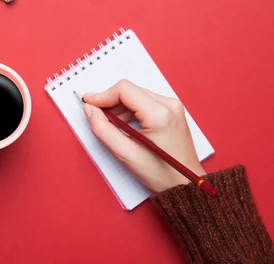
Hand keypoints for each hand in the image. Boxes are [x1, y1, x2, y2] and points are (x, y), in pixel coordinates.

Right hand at [82, 80, 204, 192]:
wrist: (185, 184)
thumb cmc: (161, 173)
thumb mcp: (126, 154)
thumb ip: (103, 130)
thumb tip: (90, 110)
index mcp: (160, 114)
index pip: (124, 90)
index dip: (102, 95)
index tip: (88, 104)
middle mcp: (169, 104)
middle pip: (130, 91)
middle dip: (110, 102)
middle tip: (96, 116)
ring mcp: (173, 106)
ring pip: (136, 95)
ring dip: (119, 107)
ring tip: (112, 126)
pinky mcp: (172, 110)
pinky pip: (145, 101)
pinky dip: (130, 110)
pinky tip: (125, 125)